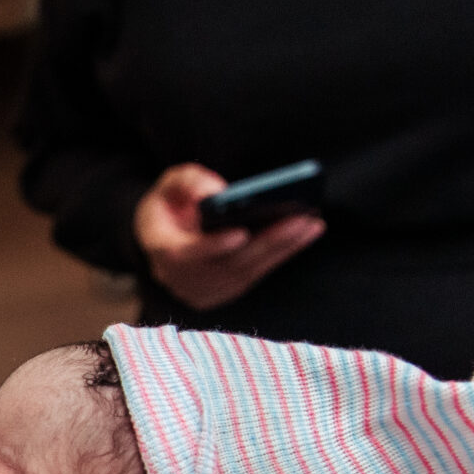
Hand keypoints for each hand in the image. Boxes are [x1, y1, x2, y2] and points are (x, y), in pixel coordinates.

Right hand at [135, 163, 324, 310]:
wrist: (163, 237)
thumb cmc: (168, 205)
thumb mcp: (168, 185)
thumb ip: (188, 183)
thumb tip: (219, 193)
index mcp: (162, 250)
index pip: (186, 254)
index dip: (214, 246)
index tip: (241, 233)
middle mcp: (182, 278)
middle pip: (230, 264)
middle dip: (268, 242)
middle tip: (300, 219)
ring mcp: (205, 290)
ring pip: (248, 272)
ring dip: (283, 249)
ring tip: (311, 223)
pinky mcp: (226, 291)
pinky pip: (256, 274)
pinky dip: (281, 254)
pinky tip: (305, 234)